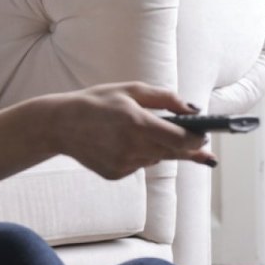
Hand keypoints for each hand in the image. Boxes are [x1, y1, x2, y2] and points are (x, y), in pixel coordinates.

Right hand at [50, 82, 216, 179]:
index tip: (205, 135)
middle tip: (198, 142)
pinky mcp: (115, 174)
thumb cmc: (96, 102)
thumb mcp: (130, 90)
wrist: (59, 124)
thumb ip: (166, 98)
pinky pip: (139, 165)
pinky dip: (138, 155)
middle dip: (187, 147)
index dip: (198, 139)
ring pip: (156, 158)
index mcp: (138, 123)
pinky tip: (121, 143)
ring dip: (158, 148)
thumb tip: (194, 110)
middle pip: (175, 153)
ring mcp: (123, 164)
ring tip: (139, 132)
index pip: (183, 140)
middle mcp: (132, 147)